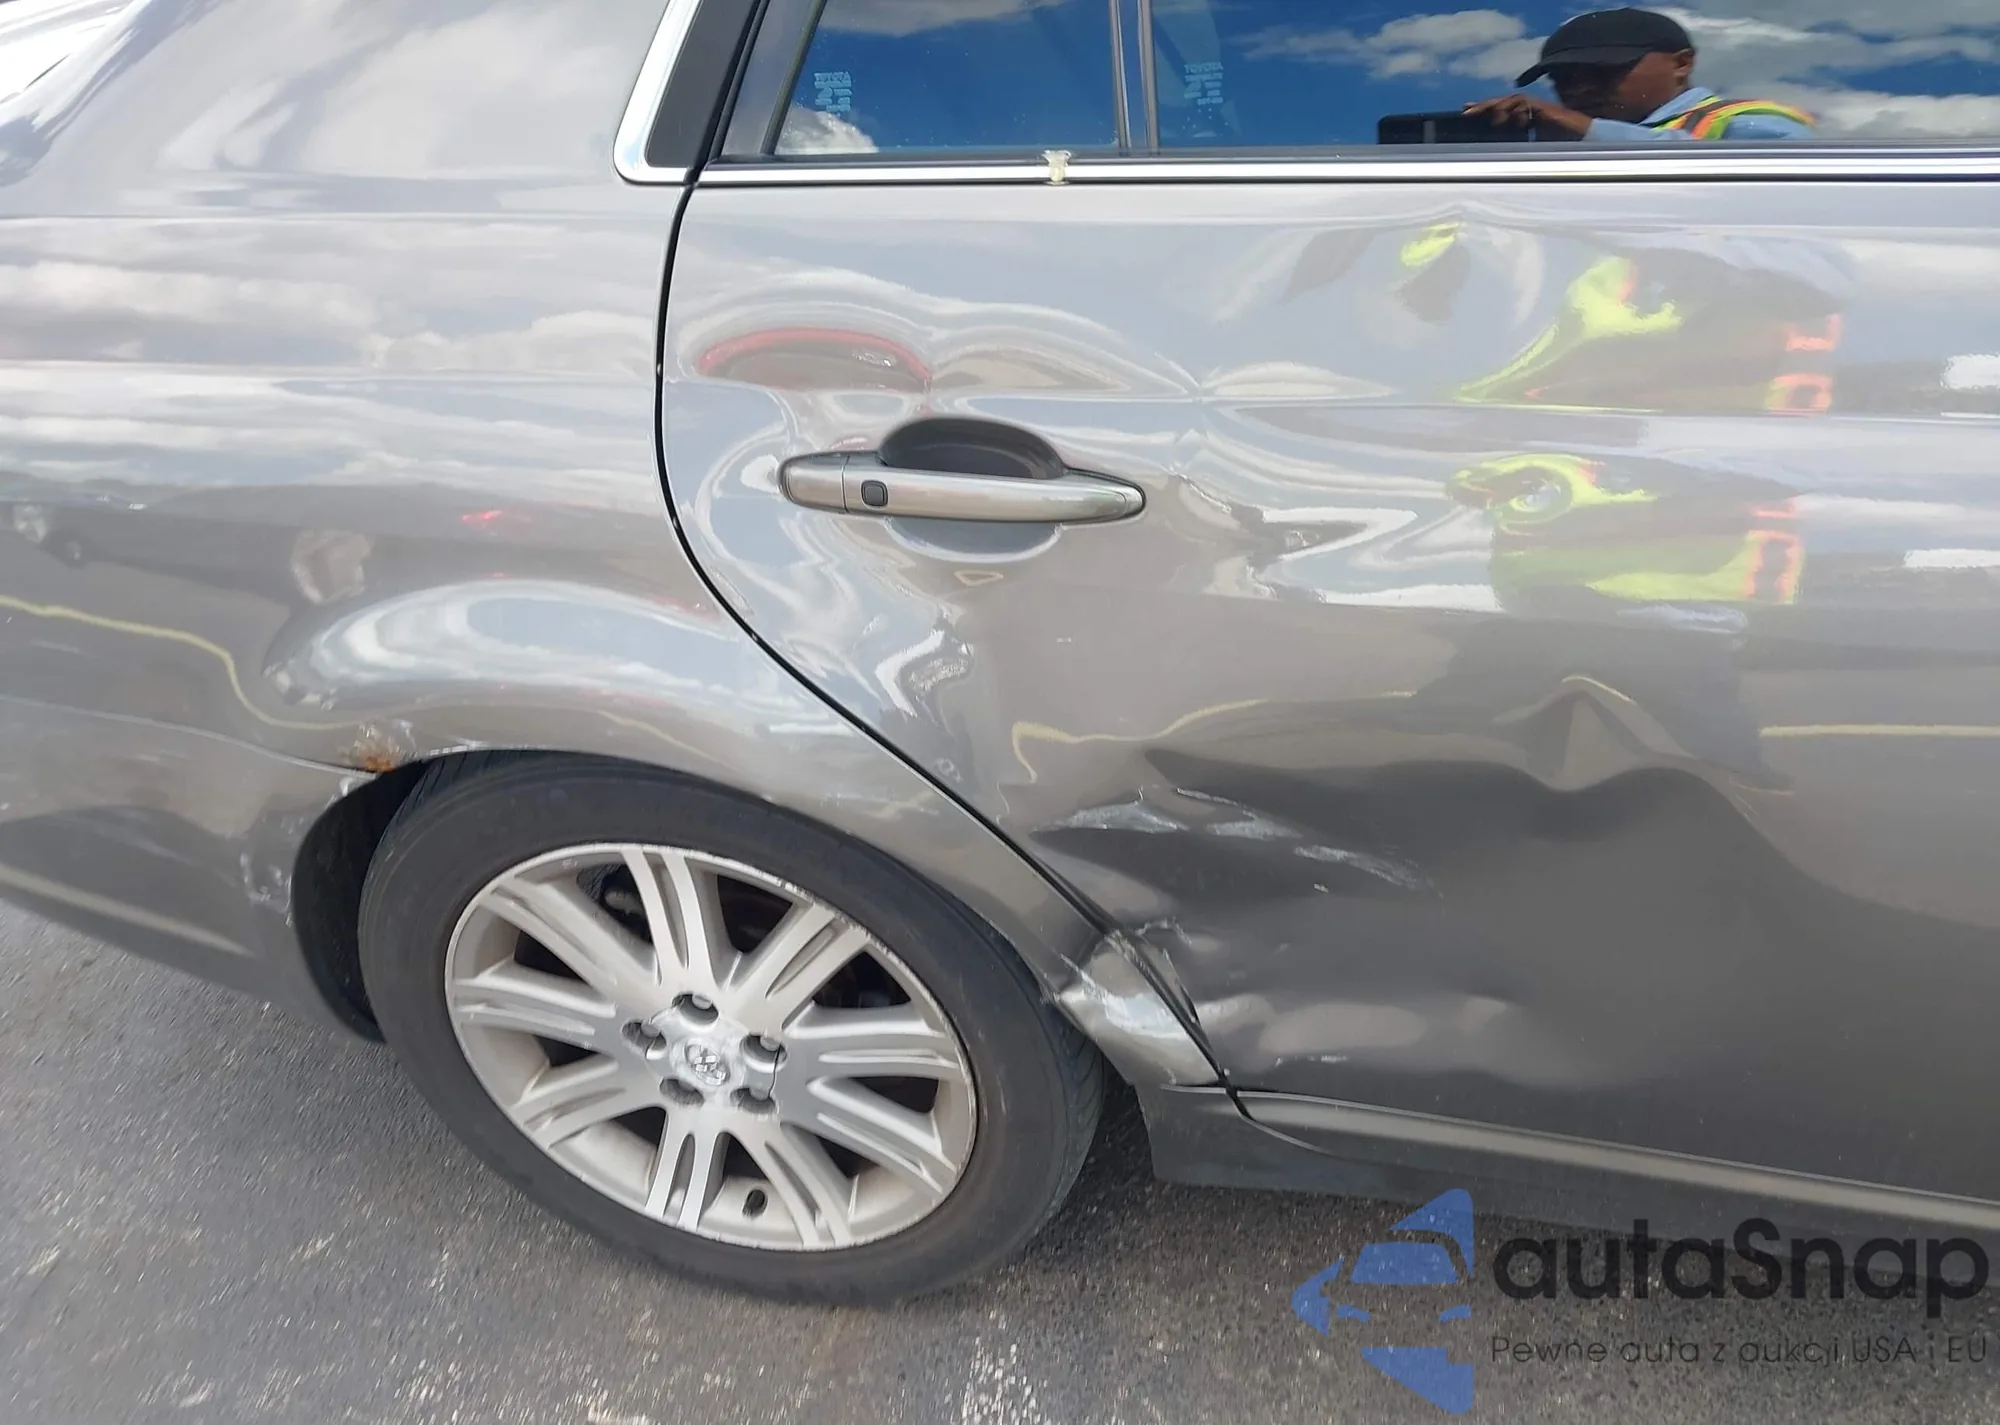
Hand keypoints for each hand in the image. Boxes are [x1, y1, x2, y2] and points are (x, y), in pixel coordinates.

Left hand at [1462, 93, 1592, 138]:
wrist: (1581, 140)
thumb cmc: (1559, 145)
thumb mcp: (1529, 146)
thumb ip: (1514, 146)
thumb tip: (1492, 159)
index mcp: (1522, 116)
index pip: (1498, 109)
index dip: (1482, 109)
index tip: (1464, 112)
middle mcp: (1527, 108)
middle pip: (1501, 101)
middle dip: (1483, 105)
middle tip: (1465, 111)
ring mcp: (1536, 106)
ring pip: (1512, 100)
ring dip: (1497, 106)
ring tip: (1486, 116)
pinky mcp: (1545, 108)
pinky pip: (1526, 104)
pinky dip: (1516, 110)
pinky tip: (1509, 119)